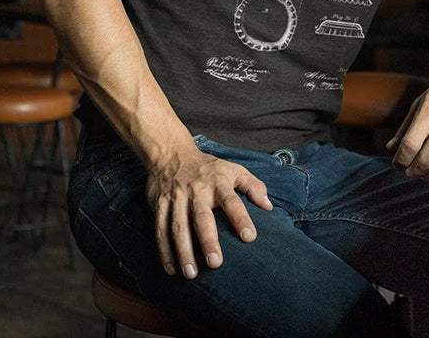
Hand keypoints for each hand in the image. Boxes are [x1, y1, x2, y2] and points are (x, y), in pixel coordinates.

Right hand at [145, 146, 272, 278]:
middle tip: (215, 263)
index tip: (250, 237)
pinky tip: (171, 269)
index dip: (241, 218)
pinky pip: (160, 229)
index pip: (232, 201)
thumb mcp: (234, 169)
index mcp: (218, 182)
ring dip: (183, 251)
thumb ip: (253, 186)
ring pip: (178, 227)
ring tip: (191, 274)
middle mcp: (197, 190)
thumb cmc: (209, 167)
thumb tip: (268, 206)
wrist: (172, 153)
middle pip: (202, 217)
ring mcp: (176, 197)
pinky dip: (164, 250)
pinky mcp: (159, 204)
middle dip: (208, 240)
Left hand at [385, 70, 428, 183]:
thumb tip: (390, 148)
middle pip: (424, 162)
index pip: (409, 146)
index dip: (400, 160)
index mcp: (428, 114)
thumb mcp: (420, 102)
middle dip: (413, 172)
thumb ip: (405, 127)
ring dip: (428, 177)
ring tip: (423, 174)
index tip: (397, 163)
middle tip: (409, 171)